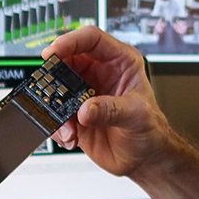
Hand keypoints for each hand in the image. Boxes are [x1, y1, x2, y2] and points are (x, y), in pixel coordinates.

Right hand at [43, 26, 187, 181]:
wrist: (144, 158)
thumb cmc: (151, 130)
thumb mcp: (136, 117)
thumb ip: (111, 110)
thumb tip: (85, 109)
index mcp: (119, 62)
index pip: (92, 39)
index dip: (71, 41)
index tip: (54, 51)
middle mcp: (99, 73)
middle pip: (67, 60)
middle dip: (54, 75)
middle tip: (47, 88)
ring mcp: (84, 93)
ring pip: (56, 87)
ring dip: (54, 106)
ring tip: (67, 125)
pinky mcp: (74, 113)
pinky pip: (55, 112)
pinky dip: (57, 125)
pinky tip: (70, 136)